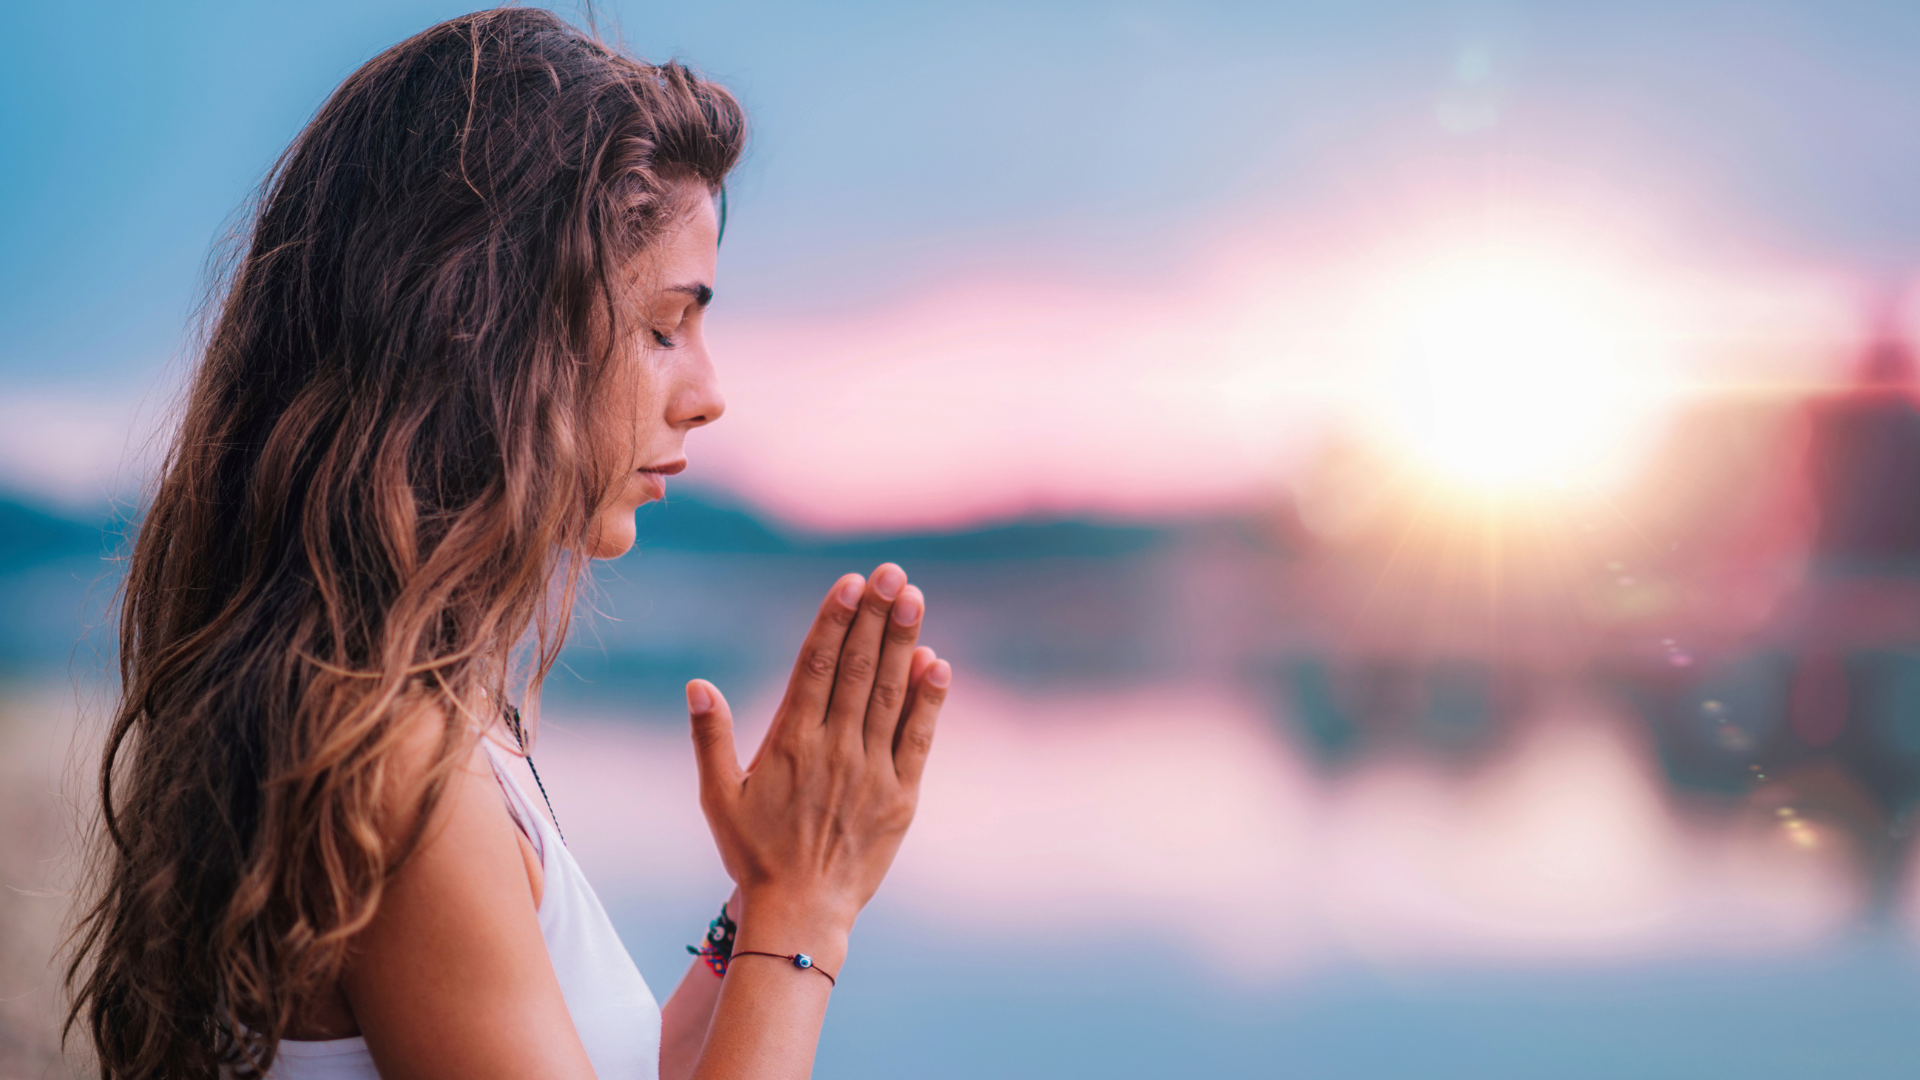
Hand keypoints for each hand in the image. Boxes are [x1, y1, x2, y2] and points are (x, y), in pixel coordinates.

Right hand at [686, 563, 949, 950]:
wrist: (800, 913)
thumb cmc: (753, 854)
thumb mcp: (717, 796)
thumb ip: (709, 736)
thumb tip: (698, 684)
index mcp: (790, 742)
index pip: (816, 666)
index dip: (835, 620)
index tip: (851, 582)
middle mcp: (834, 749)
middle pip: (858, 668)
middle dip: (876, 616)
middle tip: (893, 573)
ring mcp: (871, 771)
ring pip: (890, 694)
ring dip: (904, 643)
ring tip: (914, 599)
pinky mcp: (901, 796)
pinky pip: (918, 739)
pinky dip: (929, 701)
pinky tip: (937, 664)